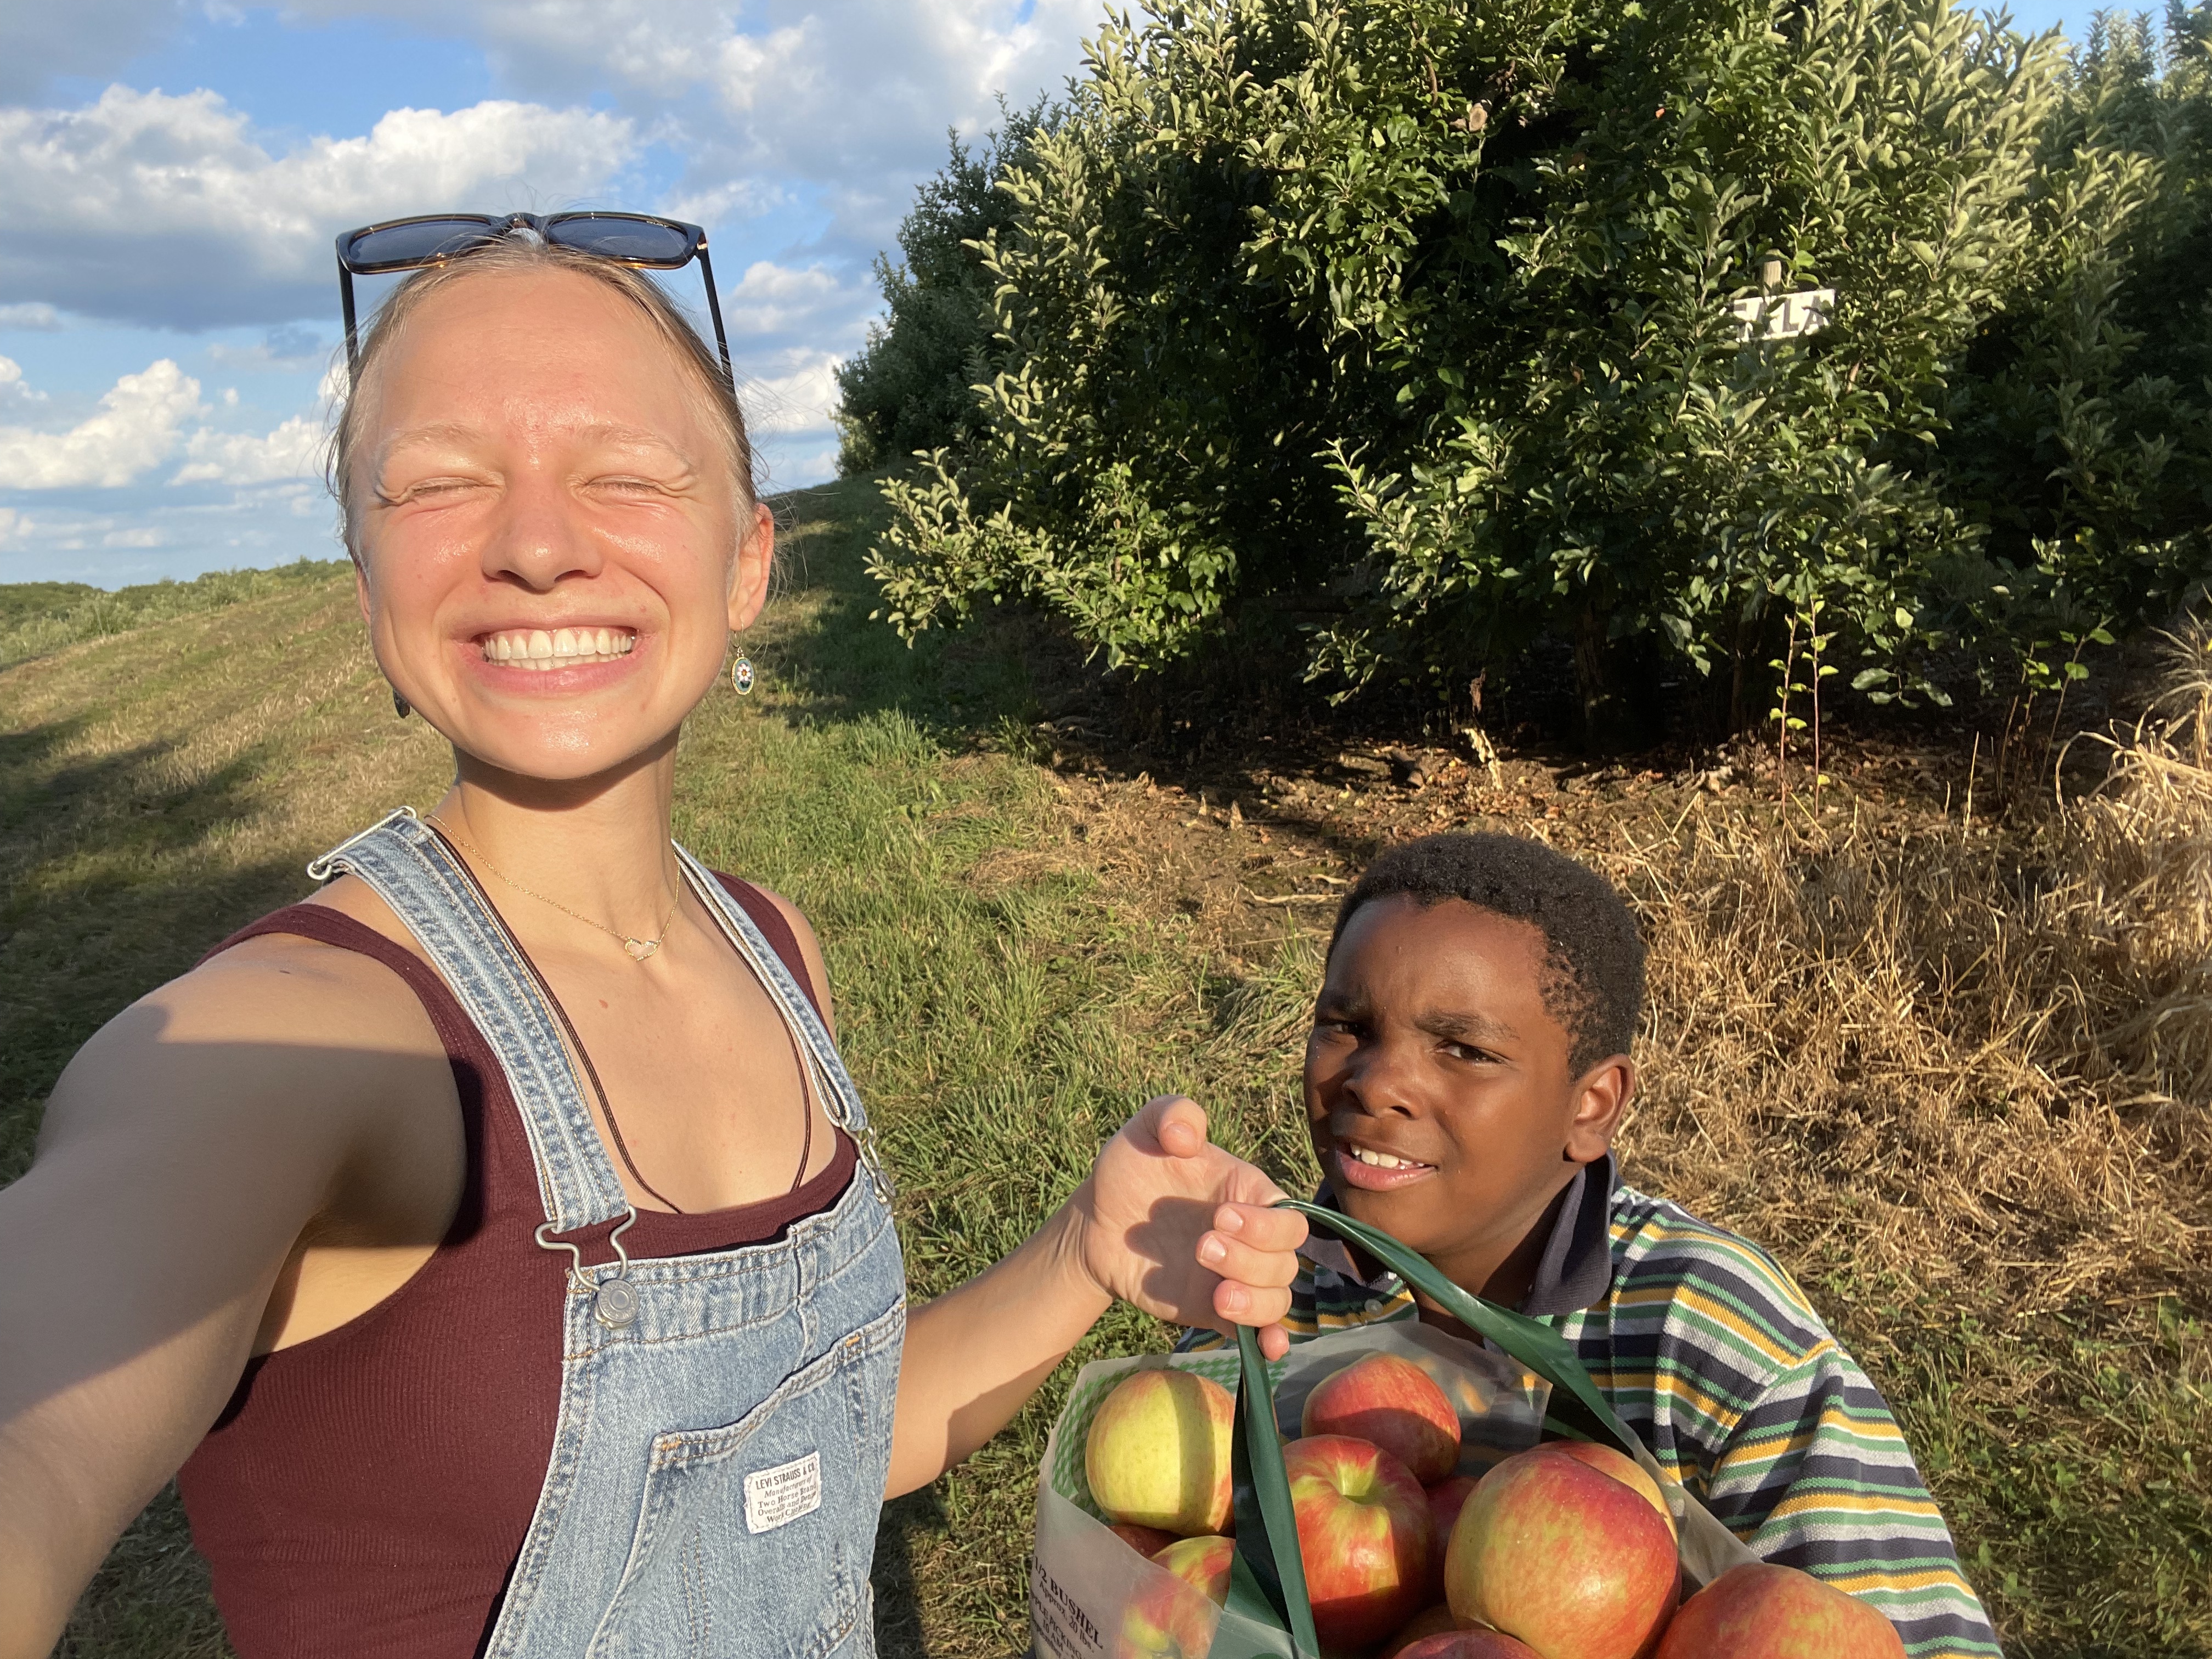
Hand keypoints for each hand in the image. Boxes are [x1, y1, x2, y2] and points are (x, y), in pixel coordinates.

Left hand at [1068, 1095, 1307, 1359]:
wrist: (1098, 1220)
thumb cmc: (1132, 1169)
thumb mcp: (1146, 1129)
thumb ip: (1172, 1114)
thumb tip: (1187, 1135)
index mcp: (1250, 1195)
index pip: (1288, 1216)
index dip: (1264, 1223)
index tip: (1219, 1216)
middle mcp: (1253, 1239)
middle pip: (1286, 1261)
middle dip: (1250, 1260)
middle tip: (1201, 1247)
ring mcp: (1237, 1278)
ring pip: (1277, 1300)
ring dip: (1256, 1303)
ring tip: (1218, 1297)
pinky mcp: (1216, 1311)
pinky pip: (1258, 1333)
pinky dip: (1269, 1343)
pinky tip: (1266, 1349)